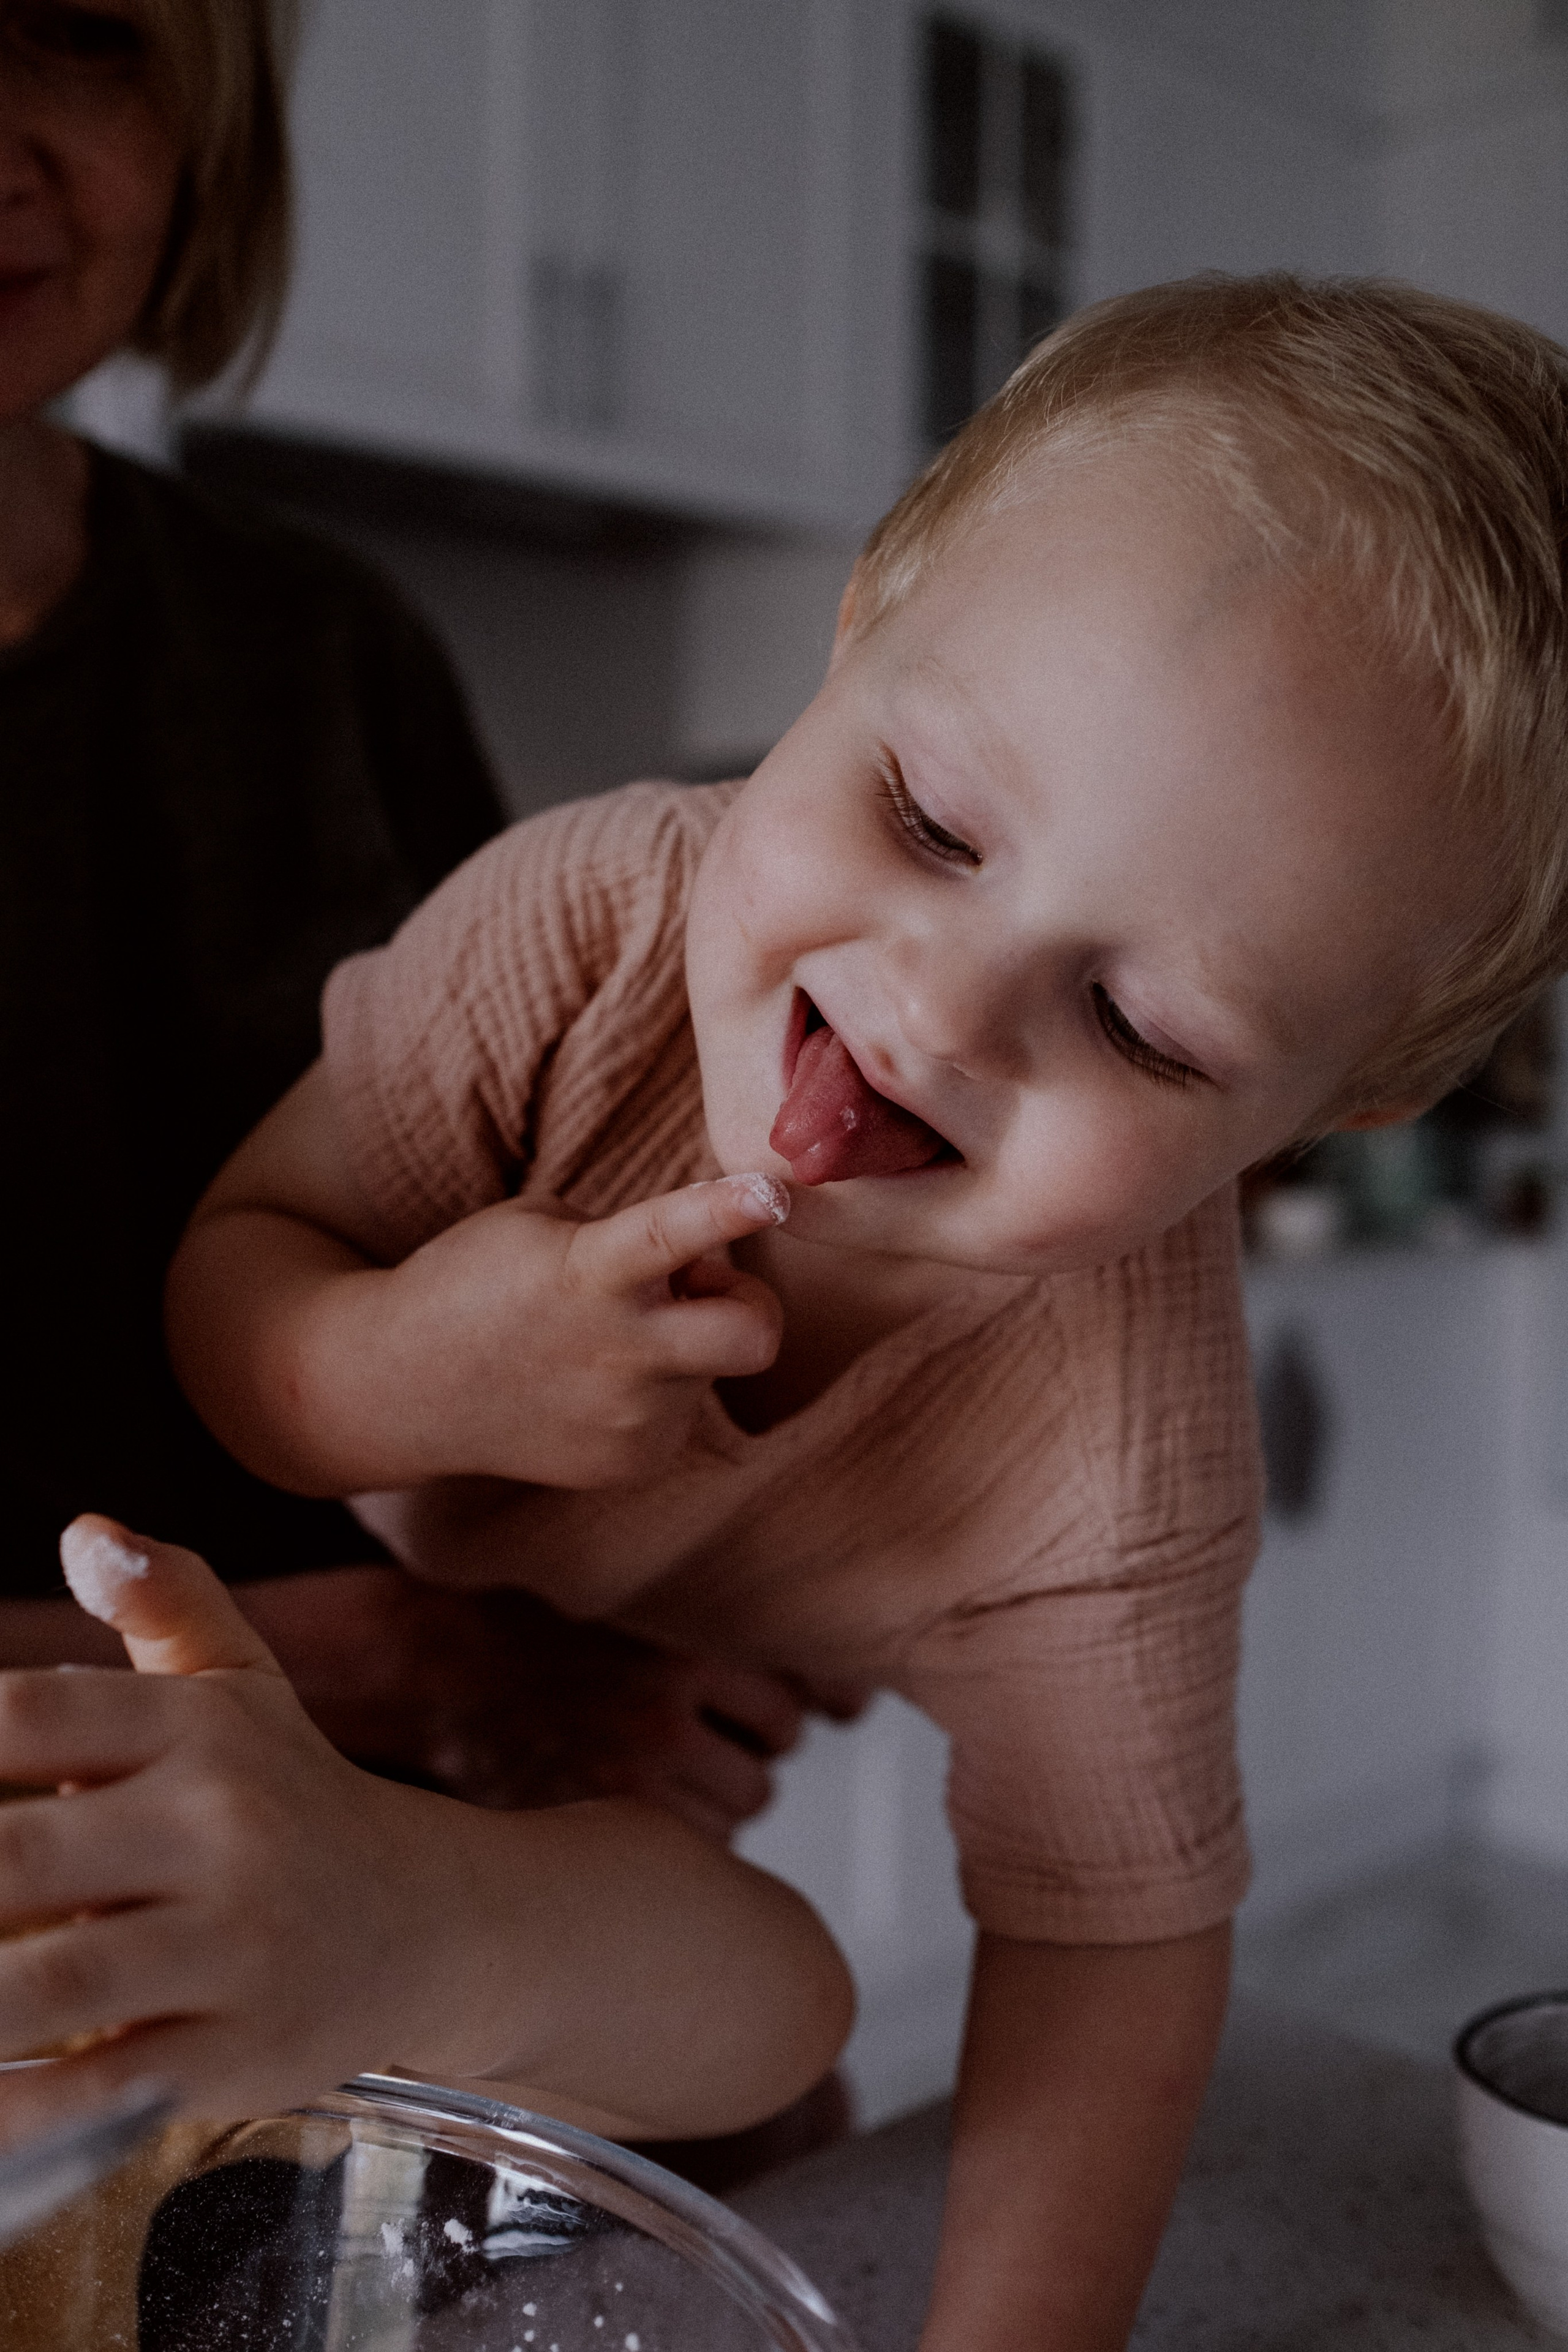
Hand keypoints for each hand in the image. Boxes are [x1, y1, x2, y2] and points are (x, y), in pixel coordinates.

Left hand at [0, 1515, 854, 2145]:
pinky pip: (101, 2091)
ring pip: (51, 1982)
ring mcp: (231, 1943)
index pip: (32, 1715)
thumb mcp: (241, 1688)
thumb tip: (84, 1532)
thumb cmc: (292, 1797)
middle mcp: (219, 1825)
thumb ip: (164, 1603)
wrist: (433, 1921)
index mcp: (199, 1728)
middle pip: (16, 1855)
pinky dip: (18, 2115)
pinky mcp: (237, 2048)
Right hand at [244, 1569, 805, 1838]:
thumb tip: (851, 1702)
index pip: (803, 1687)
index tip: (752, 1691)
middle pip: (778, 1745)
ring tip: (661, 1760)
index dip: (779, 1691)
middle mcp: (664, 1705)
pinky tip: (639, 1801)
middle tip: (696, 1722)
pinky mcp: (599, 1825)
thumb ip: (736, 1625)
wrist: (420, 1662)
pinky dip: (685, 1831)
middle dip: (750, 1738)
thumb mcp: (638, 1592)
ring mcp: (630, 1774)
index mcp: (681, 1633)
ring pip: (746, 1802)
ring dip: (721, 1787)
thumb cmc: (529, 1615)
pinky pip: (700, 1848)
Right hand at [281, 1171, 790, 1493]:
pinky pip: (680, 1409)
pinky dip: (657, 1385)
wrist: (400, 1389)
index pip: (670, 1236)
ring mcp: (625, 1418)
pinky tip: (592, 1380)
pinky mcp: (627, 1463)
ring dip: (684, 1339)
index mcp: (588, 1273)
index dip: (728, 1211)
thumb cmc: (475, 1284)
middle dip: (755, 1305)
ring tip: (608, 1333)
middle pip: (752, 1337)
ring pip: (710, 1365)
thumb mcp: (544, 1226)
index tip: (775, 1191)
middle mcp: (618, 1353)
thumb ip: (633, 1238)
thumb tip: (707, 1273)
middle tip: (706, 1286)